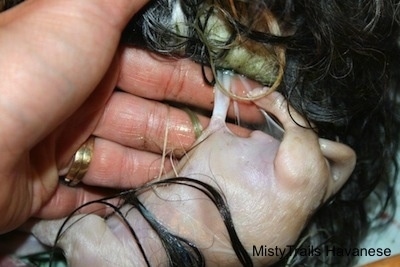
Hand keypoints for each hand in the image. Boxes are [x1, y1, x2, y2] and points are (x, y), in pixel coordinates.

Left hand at [35, 47, 263, 220]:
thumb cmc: (33, 69)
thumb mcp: (85, 10)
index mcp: (87, 57)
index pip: (151, 71)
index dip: (189, 83)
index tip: (223, 97)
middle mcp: (76, 98)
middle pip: (143, 115)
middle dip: (184, 127)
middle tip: (223, 142)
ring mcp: (61, 144)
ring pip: (124, 154)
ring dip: (160, 162)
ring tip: (201, 173)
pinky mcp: (46, 185)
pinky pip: (93, 188)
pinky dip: (123, 192)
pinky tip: (158, 196)